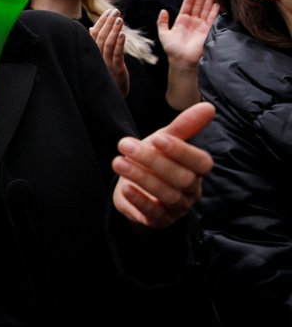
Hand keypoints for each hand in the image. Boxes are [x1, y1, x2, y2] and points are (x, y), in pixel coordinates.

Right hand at [90, 8, 128, 95]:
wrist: (109, 98)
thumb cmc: (106, 77)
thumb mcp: (100, 59)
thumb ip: (97, 43)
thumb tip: (92, 27)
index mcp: (92, 54)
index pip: (94, 34)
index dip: (101, 22)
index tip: (108, 11)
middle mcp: (96, 57)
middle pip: (100, 36)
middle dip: (108, 23)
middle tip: (115, 11)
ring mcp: (105, 63)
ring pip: (108, 44)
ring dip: (113, 30)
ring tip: (119, 18)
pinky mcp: (115, 70)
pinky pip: (116, 55)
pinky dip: (119, 44)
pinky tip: (122, 34)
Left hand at [112, 101, 214, 227]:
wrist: (135, 187)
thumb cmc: (155, 159)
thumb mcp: (165, 140)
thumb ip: (185, 125)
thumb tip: (208, 107)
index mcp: (197, 170)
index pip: (200, 163)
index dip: (181, 151)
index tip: (158, 138)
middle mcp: (191, 190)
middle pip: (181, 178)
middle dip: (153, 160)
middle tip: (125, 144)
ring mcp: (177, 208)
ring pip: (167, 195)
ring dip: (142, 177)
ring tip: (118, 162)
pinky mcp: (159, 220)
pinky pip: (153, 213)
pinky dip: (140, 200)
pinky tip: (126, 188)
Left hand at [157, 0, 218, 68]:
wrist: (181, 61)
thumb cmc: (172, 49)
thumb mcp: (163, 34)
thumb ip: (162, 22)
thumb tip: (163, 10)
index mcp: (182, 20)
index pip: (188, 3)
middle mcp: (192, 21)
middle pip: (198, 4)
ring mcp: (201, 25)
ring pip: (206, 9)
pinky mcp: (208, 31)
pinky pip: (212, 18)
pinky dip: (215, 10)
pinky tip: (217, 2)